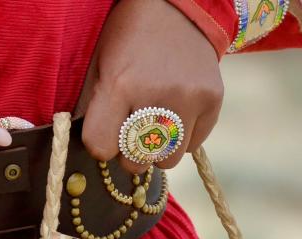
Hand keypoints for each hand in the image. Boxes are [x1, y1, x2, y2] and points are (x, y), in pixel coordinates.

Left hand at [76, 0, 223, 172]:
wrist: (177, 7)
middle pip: (136, 161)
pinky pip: (193, 145)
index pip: (102, 148)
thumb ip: (91, 111)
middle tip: (130, 132)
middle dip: (129, 153)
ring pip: (168, 159)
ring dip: (157, 150)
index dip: (101, 144)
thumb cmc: (127, 40)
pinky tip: (175, 112)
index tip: (105, 133)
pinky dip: (181, 138)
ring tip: (154, 124)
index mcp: (119, 85)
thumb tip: (88, 151)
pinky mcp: (214, 100)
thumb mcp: (99, 68)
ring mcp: (190, 98)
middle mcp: (157, 95)